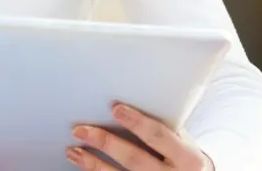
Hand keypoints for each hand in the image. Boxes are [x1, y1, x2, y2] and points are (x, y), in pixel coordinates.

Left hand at [67, 104, 213, 169]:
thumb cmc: (183, 158)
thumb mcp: (183, 143)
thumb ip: (163, 127)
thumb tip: (131, 97)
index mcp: (188, 158)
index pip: (159, 136)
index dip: (137, 122)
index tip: (115, 109)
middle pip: (135, 159)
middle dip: (106, 143)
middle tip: (80, 130)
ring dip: (93, 164)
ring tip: (73, 151)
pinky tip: (83, 166)